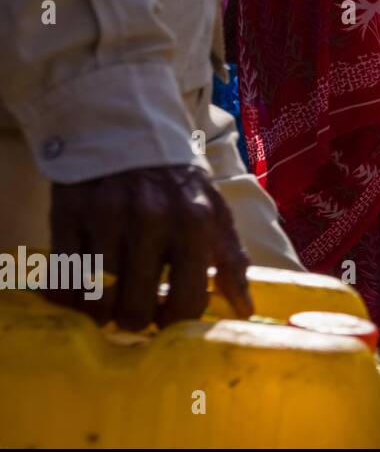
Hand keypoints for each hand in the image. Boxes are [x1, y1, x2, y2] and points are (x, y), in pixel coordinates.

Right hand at [48, 166, 252, 329]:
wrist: (128, 130)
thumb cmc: (176, 182)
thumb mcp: (214, 211)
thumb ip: (231, 259)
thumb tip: (245, 309)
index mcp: (195, 222)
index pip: (187, 302)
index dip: (175, 321)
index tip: (167, 317)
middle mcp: (152, 219)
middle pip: (136, 309)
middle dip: (136, 319)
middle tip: (135, 309)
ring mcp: (106, 217)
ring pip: (96, 300)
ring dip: (101, 311)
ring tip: (109, 301)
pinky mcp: (68, 215)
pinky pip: (62, 281)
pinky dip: (69, 297)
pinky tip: (82, 289)